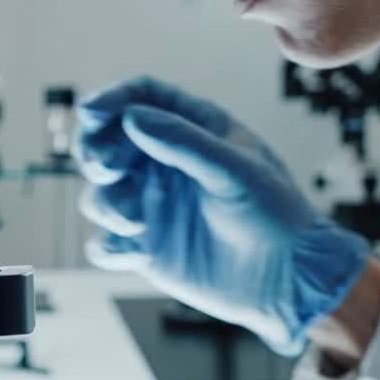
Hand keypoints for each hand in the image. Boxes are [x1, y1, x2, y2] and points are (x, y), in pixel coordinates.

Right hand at [75, 77, 369, 354]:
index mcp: (193, 130)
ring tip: (135, 221)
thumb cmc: (275, 216)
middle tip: (106, 167)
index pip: (141, 98)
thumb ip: (184, 141)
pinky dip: (109, 246)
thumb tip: (131, 117)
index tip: (91, 111)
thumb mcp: (235, 170)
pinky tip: (134, 252)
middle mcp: (165, 163)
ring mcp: (152, 205)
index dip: (112, 99)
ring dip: (106, 203)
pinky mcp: (145, 248)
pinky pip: (104, 243)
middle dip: (95, 150)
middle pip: (106, 141)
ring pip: (100, 193)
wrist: (288, 281)